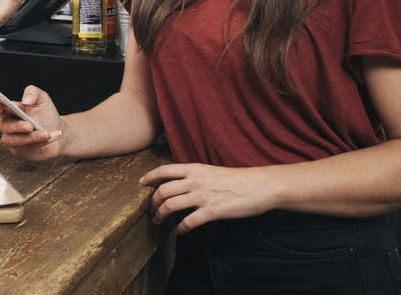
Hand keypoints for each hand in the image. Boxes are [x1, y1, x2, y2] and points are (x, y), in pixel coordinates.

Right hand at [0, 85, 64, 161]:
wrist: (58, 131)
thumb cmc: (46, 114)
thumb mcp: (42, 98)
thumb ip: (33, 93)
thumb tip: (26, 100)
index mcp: (8, 109)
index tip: (0, 107)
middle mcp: (7, 124)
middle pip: (3, 126)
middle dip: (17, 126)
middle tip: (30, 125)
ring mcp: (11, 138)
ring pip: (13, 139)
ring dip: (31, 137)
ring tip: (46, 133)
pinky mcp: (18, 150)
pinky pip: (25, 148)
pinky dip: (39, 142)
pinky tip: (51, 136)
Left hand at [139, 163, 281, 233]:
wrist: (259, 186)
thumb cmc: (238, 179)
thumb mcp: (212, 171)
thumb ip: (195, 175)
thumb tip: (182, 183)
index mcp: (194, 169)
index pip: (164, 170)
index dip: (150, 177)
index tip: (142, 183)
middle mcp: (195, 181)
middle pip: (163, 191)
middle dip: (153, 202)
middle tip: (151, 211)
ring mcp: (202, 196)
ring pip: (171, 206)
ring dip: (161, 216)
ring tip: (159, 222)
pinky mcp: (212, 211)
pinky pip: (188, 221)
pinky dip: (180, 228)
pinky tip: (180, 231)